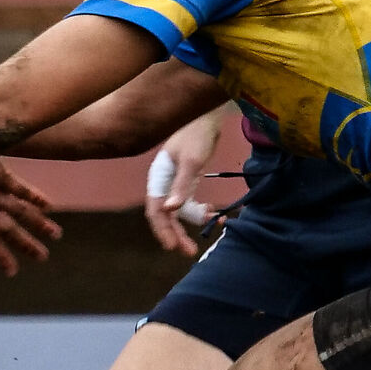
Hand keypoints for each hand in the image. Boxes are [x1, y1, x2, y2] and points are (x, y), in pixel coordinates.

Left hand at [0, 159, 60, 276]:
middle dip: (25, 244)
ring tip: (55, 234)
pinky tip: (49, 207)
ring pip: (16, 210)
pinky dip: (35, 198)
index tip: (12, 272)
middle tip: (42, 257)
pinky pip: (19, 188)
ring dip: (38, 223)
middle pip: (6, 228)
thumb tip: (5, 226)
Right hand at [143, 109, 223, 256]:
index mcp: (158, 179)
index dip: (162, 230)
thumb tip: (171, 210)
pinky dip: (202, 212)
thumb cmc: (196, 135)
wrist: (206, 118)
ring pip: (180, 213)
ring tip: (210, 231)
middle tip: (189, 252)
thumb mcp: (191, 161)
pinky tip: (215, 214)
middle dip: (177, 234)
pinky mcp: (187, 182)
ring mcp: (175, 184)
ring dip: (192, 225)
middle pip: (166, 216)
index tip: (172, 247)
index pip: (155, 211)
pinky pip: (191, 204)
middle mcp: (163, 184)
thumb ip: (181, 185)